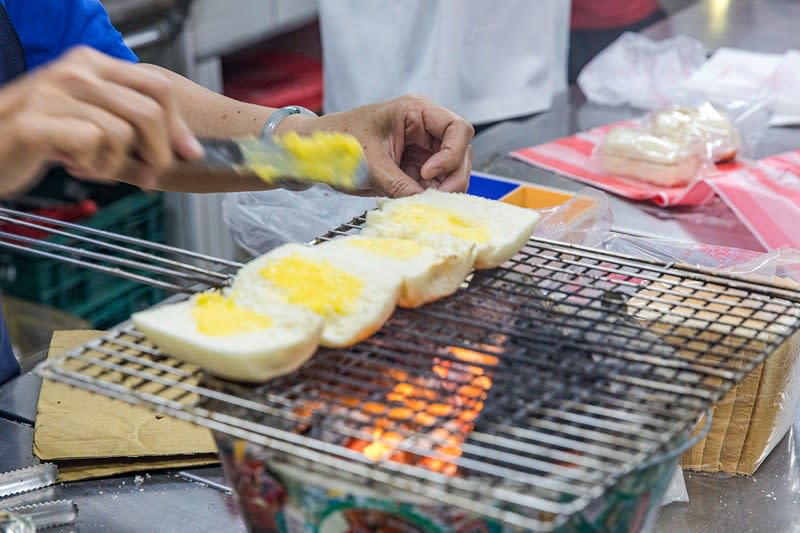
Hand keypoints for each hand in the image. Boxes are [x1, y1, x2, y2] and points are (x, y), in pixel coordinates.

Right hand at [0, 46, 202, 195]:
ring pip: (123, 133)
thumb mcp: (94, 121)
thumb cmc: (46, 135)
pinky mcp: (36, 121)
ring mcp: (54, 92)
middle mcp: (76, 70)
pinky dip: (91, 167)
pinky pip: (92, 145)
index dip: (179, 125)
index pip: (158, 86)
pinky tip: (72, 164)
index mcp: (93, 64)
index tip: (188, 153)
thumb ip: (136, 127)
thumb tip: (187, 151)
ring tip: (94, 166)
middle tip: (147, 173)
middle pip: (149, 112)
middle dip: (158, 152)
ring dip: (117, 163)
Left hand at [282, 94, 473, 196]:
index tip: (428, 174)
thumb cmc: (337, 144)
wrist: (316, 154)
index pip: (457, 128)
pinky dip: (432, 195)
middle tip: (436, 197)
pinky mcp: (415, 167)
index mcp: (415, 112)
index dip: (452, 154)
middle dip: (453, 176)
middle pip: (461, 151)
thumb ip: (398, 184)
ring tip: (424, 200)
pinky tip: (419, 202)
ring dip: (444, 188)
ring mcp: (422, 148)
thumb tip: (424, 203)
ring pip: (452, 170)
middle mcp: (424, 128)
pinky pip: (435, 182)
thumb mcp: (368, 165)